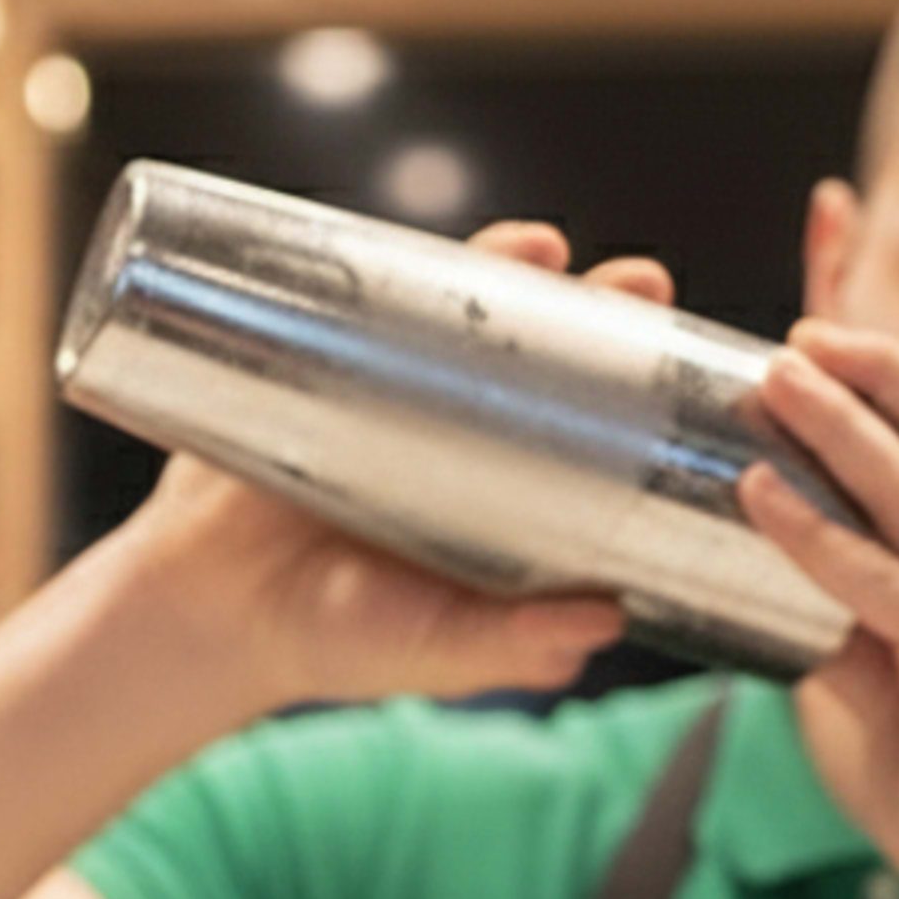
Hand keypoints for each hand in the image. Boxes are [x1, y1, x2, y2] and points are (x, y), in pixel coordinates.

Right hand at [104, 221, 647, 712]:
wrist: (204, 609)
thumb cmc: (334, 638)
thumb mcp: (437, 650)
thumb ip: (515, 644)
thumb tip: (607, 620)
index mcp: (511, 497)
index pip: (600, 433)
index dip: (649, 398)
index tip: (694, 376)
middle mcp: (468, 431)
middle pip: (553, 354)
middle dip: (604, 312)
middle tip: (639, 285)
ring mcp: (401, 387)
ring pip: (474, 310)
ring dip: (521, 269)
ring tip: (549, 251)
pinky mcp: (331, 356)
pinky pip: (379, 295)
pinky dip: (410, 261)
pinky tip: (441, 248)